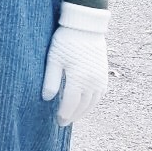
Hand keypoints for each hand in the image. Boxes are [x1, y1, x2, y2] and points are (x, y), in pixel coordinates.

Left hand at [42, 2, 108, 124]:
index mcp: (78, 79)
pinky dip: (92, 102)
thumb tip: (46, 99)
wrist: (85, 28)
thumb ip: (50, 80)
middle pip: (82, 106)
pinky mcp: (104, 74)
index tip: (57, 121)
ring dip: (83, 111)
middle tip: (62, 122)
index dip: (63, 114)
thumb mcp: (53, 60)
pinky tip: (84, 105)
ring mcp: (100, 79)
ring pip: (93, 102)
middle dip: (72, 116)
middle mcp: (92, 82)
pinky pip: (99, 94)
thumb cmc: (65, 42)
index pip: (70, 104)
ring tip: (72, 116)